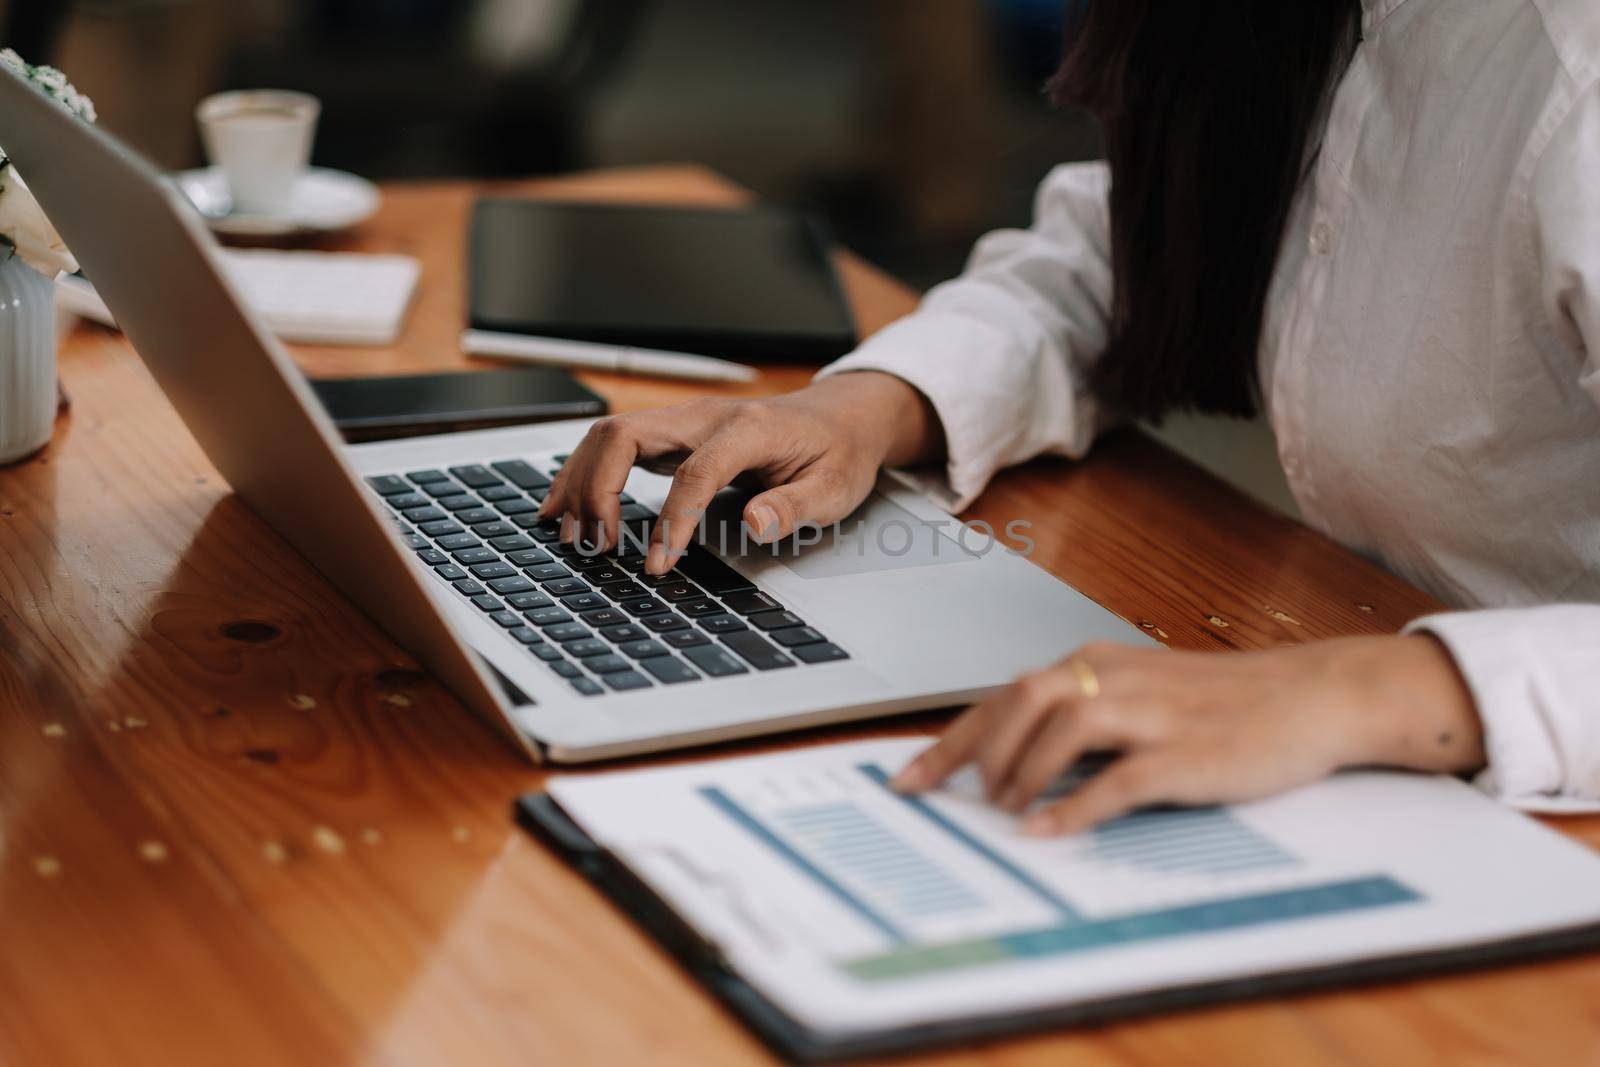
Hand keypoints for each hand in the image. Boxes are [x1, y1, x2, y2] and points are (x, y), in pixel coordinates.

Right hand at [539, 371, 941, 573]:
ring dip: (580, 481)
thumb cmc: (837, 452)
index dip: (672, 520)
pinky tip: (566, 507)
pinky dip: (584, 474)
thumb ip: (795, 506)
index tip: (657, 564)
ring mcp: (684, 422)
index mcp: (748, 428)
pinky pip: (614, 445)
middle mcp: (705, 417)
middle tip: (596, 546)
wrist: (839, 417)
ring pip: (609, 436)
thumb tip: (756, 524)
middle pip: (626, 435)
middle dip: (598, 490)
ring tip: (570, 534)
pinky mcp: (673, 435)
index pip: (695, 472)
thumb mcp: (835, 488)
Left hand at [892, 636, 1484, 834]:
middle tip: (936, 795)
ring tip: (1003, 810)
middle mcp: (1115, 679)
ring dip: (1020, 773)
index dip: (950, 738)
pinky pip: (1117, 780)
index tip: (909, 776)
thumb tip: (1018, 755)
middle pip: (1017, 701)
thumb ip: (1084, 713)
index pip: (1003, 696)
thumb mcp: (1143, 692)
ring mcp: (1151, 714)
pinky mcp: (1184, 753)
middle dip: (966, 752)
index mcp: (1098, 663)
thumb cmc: (1227, 701)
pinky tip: (1048, 832)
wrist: (1316, 694)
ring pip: (1060, 727)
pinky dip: (1075, 807)